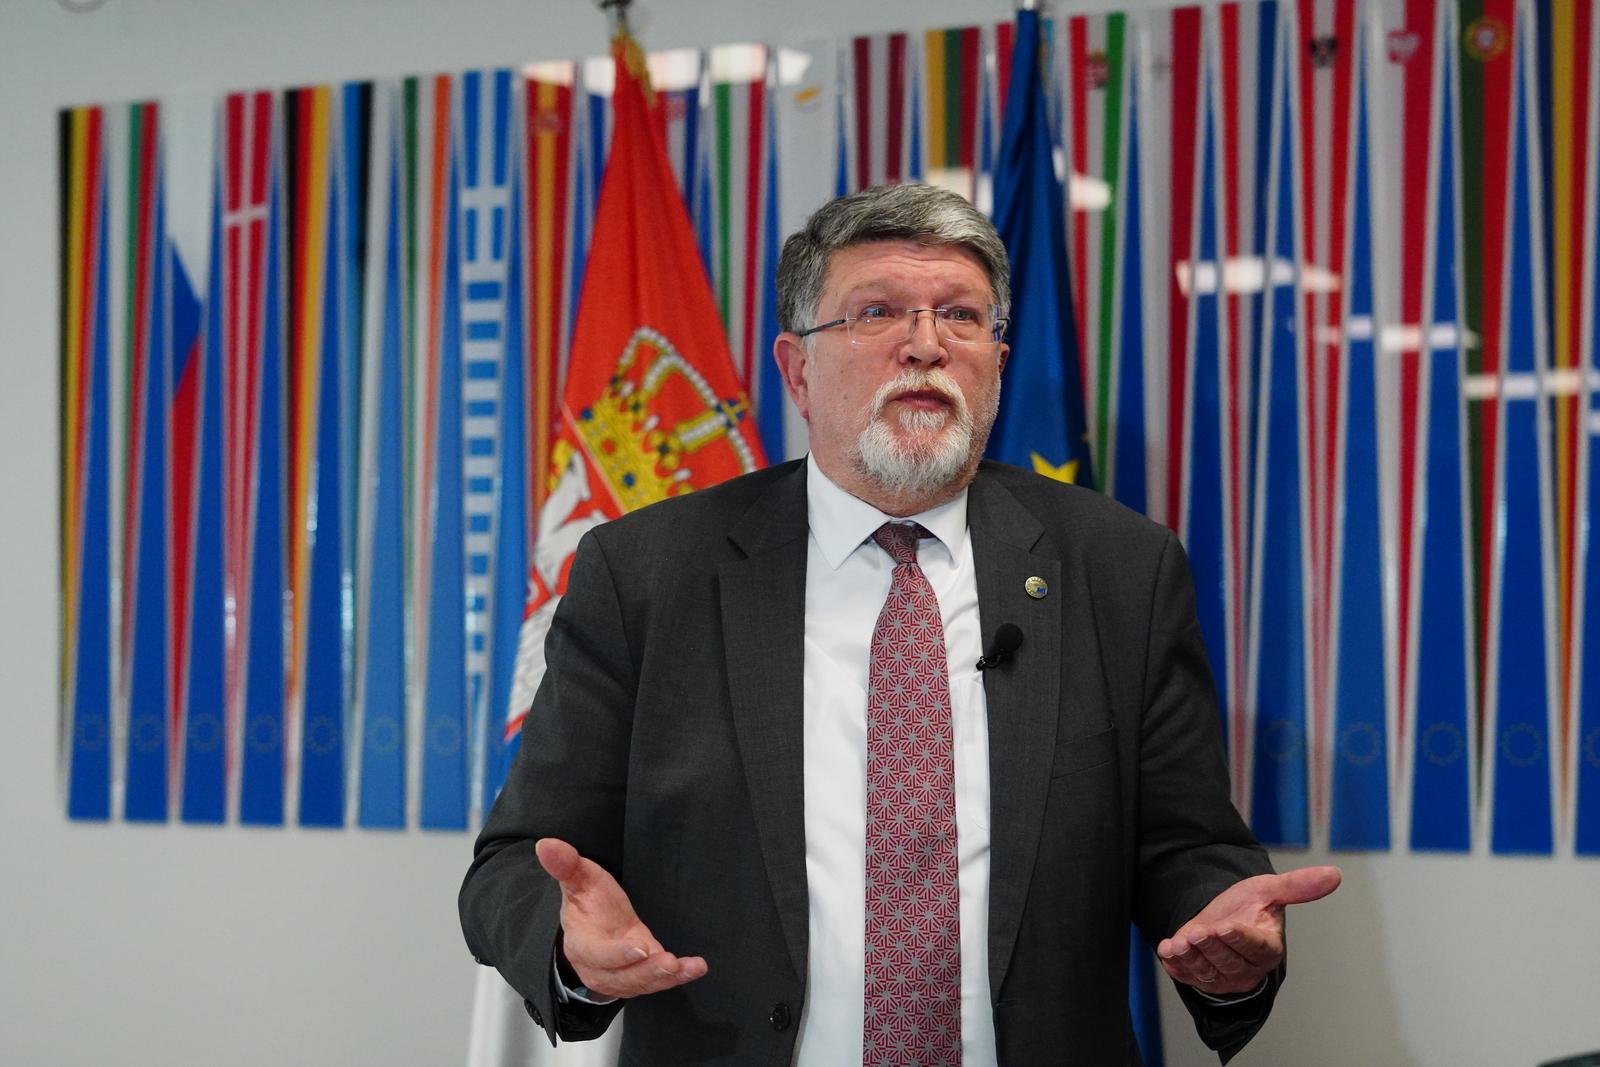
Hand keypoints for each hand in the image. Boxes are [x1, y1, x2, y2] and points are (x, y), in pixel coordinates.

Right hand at [535, 837, 707, 998]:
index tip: (639, 946)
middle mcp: (600, 968)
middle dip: (646, 971)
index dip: (617, 953)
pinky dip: (679, 976)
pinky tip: (695, 967)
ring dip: (665, 977)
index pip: (597, 953)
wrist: (594, 926)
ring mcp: (621, 976)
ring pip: (642, 983)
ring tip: (686, 967)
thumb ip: (565, 864)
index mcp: (582, 943)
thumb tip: (545, 844)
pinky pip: (658, 982)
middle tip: (669, 962)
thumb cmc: (587, 902)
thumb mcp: (578, 879)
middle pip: (623, 976)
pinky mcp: (641, 978)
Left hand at [1156, 865, 1341, 995]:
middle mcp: (1248, 968)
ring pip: (1207, 972)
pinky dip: (1176, 966)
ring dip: (1190, 958)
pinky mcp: (1203, 981)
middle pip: (1228, 961)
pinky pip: (1188, 977)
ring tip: (1178, 942)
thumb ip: (1297, 885)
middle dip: (1210, 946)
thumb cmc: (1248, 906)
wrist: (1221, 916)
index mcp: (1267, 948)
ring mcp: (1225, 978)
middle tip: (1196, 932)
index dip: (1239, 938)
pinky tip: (1168, 952)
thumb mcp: (1268, 890)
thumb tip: (1335, 874)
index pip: (1255, 947)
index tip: (1224, 926)